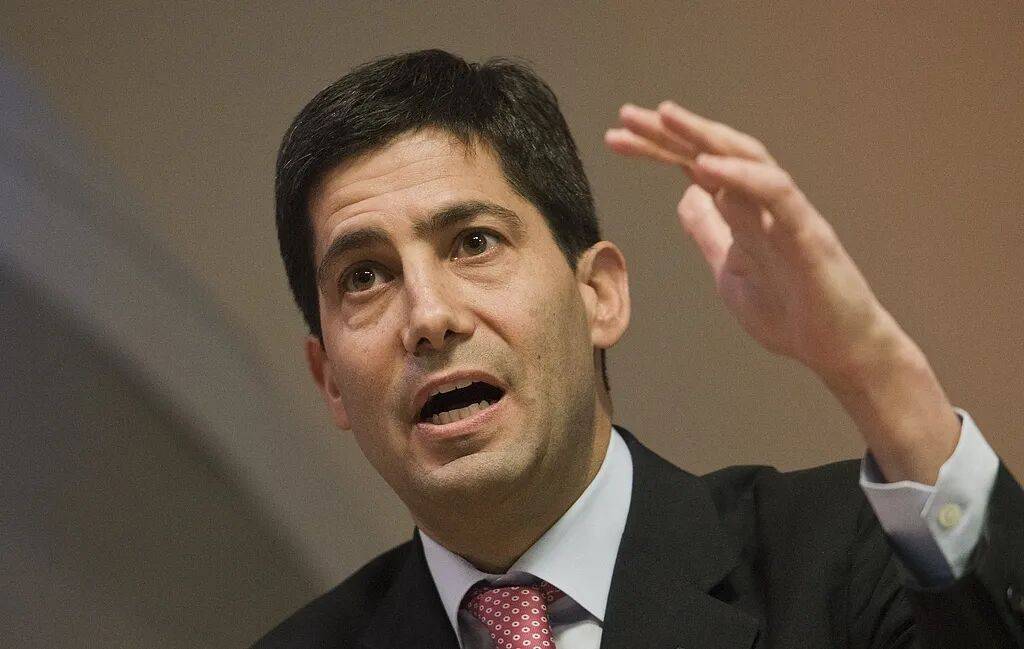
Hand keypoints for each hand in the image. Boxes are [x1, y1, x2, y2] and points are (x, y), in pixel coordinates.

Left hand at [605, 102, 959, 482]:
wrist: (839, 352)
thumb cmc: (790, 311)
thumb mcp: (729, 271)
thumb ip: (709, 232)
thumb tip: (686, 196)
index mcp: (743, 211)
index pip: (695, 167)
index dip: (657, 149)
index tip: (615, 137)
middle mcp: (764, 203)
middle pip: (715, 152)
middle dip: (671, 133)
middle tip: (626, 115)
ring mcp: (787, 215)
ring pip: (748, 159)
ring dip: (705, 136)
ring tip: (665, 116)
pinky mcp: (809, 235)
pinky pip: (777, 195)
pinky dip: (742, 177)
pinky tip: (706, 166)